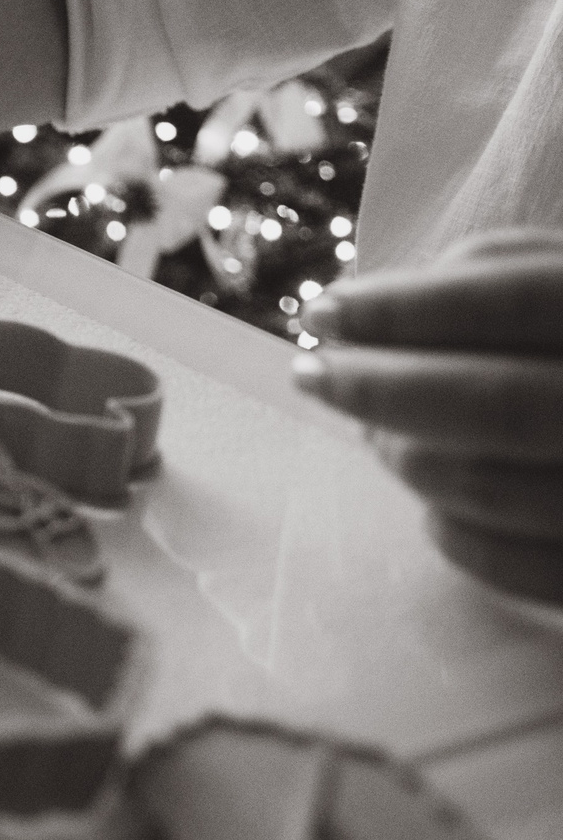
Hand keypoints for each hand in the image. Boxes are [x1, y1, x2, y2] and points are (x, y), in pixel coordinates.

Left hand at [295, 229, 562, 544]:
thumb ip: (505, 270)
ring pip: (494, 488)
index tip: (323, 311)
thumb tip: (378, 299)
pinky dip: (453, 533)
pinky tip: (435, 504)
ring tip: (378, 434)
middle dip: (380, 389)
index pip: (512, 297)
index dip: (402, 306)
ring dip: (408, 458)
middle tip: (317, 374)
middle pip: (494, 404)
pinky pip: (522, 568)